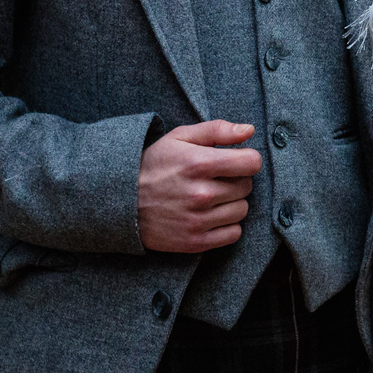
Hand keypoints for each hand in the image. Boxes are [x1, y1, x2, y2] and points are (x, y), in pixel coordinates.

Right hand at [136, 120, 260, 251]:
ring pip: (242, 210)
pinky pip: (233, 234)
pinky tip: (210, 215)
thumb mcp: (179, 138)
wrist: (120, 202)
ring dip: (232, 202)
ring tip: (211, 197)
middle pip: (247, 186)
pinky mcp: (195, 242)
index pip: (251, 163)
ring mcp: (198, 220)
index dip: (247, 159)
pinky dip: (227, 225)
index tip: (236, 161)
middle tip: (216, 179)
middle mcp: (201, 194)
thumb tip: (250, 131)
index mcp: (199, 164)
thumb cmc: (154, 165)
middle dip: (236, 179)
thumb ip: (217, 130)